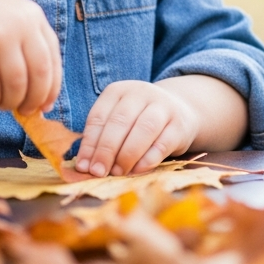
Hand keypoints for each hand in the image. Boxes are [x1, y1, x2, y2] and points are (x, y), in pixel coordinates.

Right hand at [0, 0, 62, 114]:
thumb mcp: (8, 16)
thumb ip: (24, 43)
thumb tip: (39, 91)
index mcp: (33, 16)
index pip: (53, 58)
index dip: (52, 86)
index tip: (46, 105)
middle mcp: (20, 24)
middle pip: (39, 74)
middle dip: (34, 99)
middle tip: (25, 111)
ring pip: (16, 83)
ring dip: (11, 101)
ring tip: (2, 105)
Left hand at [76, 80, 199, 176]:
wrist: (180, 111)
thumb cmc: (138, 120)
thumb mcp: (118, 121)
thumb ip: (101, 139)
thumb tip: (84, 167)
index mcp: (118, 91)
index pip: (99, 117)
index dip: (89, 144)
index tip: (83, 167)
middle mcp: (141, 93)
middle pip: (120, 122)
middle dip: (106, 150)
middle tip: (99, 172)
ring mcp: (163, 106)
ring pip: (143, 130)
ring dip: (127, 155)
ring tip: (117, 173)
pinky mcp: (180, 124)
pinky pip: (162, 143)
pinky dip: (147, 160)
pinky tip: (136, 170)